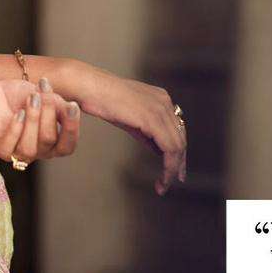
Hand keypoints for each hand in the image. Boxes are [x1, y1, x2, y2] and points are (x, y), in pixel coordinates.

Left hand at [0, 76, 80, 166]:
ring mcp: (14, 151)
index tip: (72, 106)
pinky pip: (7, 148)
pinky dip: (16, 130)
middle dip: (48, 114)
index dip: (71, 129)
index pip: (67, 146)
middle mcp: (35, 151)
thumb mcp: (47, 98)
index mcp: (50, 142)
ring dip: (32, 121)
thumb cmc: (22, 95)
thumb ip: (61, 108)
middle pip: (48, 141)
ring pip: (29, 149)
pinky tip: (18, 113)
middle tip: (41, 93)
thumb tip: (71, 113)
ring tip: (31, 99)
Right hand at [67, 63, 187, 194]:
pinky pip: (169, 148)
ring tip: (164, 184)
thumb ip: (147, 132)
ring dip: (173, 168)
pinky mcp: (154, 119)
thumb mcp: (131, 119)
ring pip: (177, 146)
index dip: (179, 151)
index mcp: (161, 99)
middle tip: (174, 180)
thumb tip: (159, 150)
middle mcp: (165, 102)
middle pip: (181, 137)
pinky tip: (162, 177)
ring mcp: (161, 109)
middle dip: (179, 162)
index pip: (177, 129)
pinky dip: (169, 166)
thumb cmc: (103, 100)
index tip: (176, 169)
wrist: (90, 88)